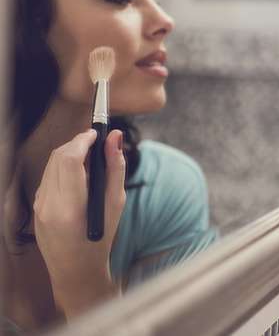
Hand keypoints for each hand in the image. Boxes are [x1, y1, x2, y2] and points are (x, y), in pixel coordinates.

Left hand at [33, 129, 125, 316]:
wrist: (76, 271)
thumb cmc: (101, 239)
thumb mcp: (116, 203)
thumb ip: (115, 167)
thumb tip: (114, 137)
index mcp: (71, 207)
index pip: (70, 159)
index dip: (83, 140)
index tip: (96, 134)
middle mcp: (49, 205)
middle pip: (58, 157)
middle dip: (77, 143)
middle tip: (96, 142)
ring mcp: (39, 207)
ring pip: (51, 165)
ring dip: (70, 155)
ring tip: (90, 159)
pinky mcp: (35, 208)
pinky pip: (47, 178)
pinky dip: (63, 169)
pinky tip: (78, 178)